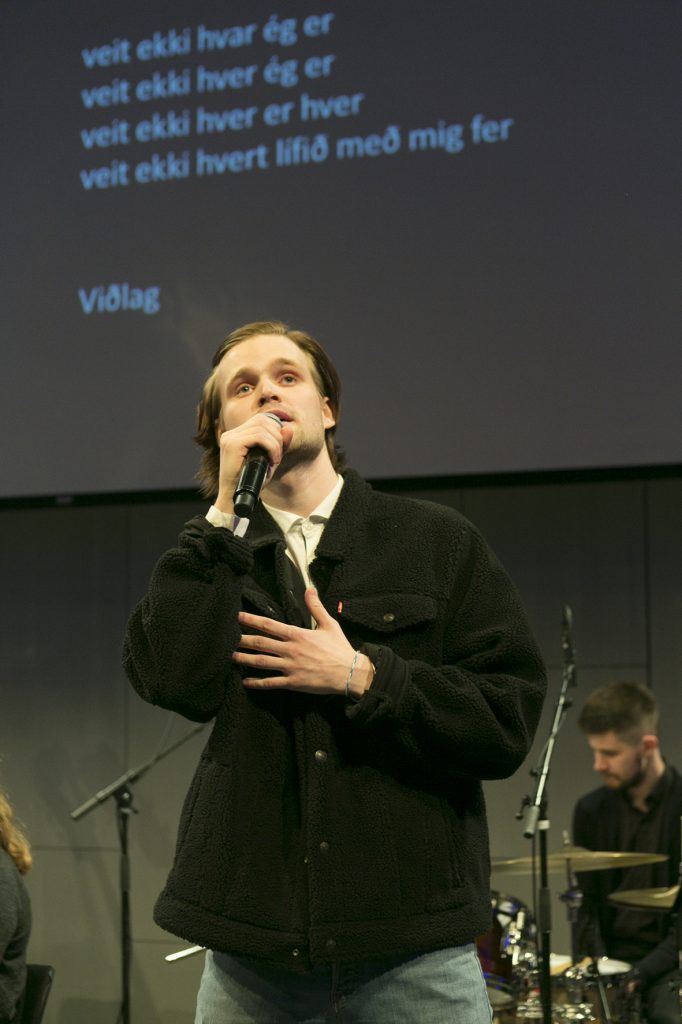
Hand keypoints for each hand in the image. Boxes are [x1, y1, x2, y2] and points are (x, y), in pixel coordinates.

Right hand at [214, 412, 290, 513]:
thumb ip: (279, 445)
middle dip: (277, 436)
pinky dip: (271, 447)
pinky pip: (258, 437)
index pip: (260, 419)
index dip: (275, 429)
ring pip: (262, 428)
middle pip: (262, 420)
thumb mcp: (269, 460)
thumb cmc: (251, 482)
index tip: (280, 447)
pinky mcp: (232, 444)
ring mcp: (230, 438)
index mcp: (236, 435)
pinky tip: (272, 460)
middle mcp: (231, 434)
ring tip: (275, 459)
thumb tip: (288, 428)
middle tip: (278, 455)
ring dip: (275, 444)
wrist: (234, 499)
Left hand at [234, 588, 370, 694]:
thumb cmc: (339, 648)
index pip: (269, 625)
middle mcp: (290, 650)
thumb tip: (309, 588)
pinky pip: (271, 683)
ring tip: (230, 657)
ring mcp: (290, 667)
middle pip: (261, 643)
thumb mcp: (329, 624)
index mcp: (297, 634)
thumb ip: (315, 606)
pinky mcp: (293, 682)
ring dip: (244, 659)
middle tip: (227, 637)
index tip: (238, 617)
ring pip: (261, 662)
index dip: (251, 620)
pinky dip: (256, 683)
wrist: (349, 673)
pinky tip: (245, 682)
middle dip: (242, 640)